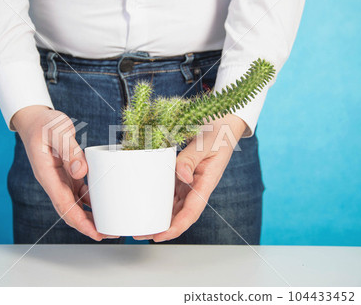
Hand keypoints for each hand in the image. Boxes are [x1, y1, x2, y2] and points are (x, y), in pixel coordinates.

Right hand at [12, 105, 112, 240]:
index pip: (64, 205)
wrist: (34, 120)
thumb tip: (81, 171)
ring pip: (75, 205)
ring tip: (109, 223)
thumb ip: (69, 150)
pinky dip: (90, 202)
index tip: (95, 232)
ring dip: (90, 216)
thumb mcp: (57, 131)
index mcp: (47, 175)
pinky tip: (103, 205)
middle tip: (110, 233)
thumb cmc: (44, 124)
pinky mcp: (66, 175)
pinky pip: (78, 194)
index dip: (80, 221)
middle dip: (88, 225)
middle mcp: (53, 182)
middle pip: (70, 211)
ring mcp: (59, 180)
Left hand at [133, 114, 246, 241]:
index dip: (176, 227)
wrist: (222, 123)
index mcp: (206, 182)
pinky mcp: (181, 175)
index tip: (160, 236)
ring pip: (172, 205)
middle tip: (139, 234)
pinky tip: (144, 204)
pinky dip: (157, 200)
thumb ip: (191, 158)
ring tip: (138, 223)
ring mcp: (188, 182)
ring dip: (157, 216)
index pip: (191, 211)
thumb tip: (181, 175)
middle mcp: (196, 186)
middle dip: (161, 227)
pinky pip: (169, 191)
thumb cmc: (217, 132)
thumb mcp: (206, 143)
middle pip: (178, 214)